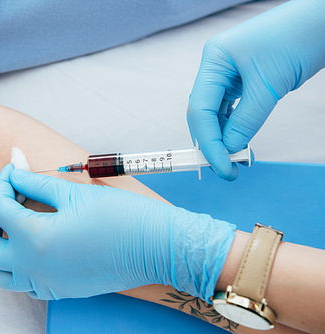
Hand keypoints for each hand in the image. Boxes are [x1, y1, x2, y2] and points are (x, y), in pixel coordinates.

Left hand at [0, 164, 234, 300]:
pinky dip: (23, 266)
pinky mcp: (61, 290)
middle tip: (7, 202)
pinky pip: (27, 284)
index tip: (13, 169)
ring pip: (2, 273)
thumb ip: (37, 182)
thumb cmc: (122, 216)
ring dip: (2, 248)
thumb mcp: (75, 193)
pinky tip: (40, 246)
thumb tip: (15, 171)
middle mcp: (34, 266)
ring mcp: (46, 282)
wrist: (156, 248)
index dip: (3, 182)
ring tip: (20, 227)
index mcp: (35, 237)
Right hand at [188, 0, 324, 179]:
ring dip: (223, 138)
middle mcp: (216, 67)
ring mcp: (227, 74)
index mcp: (214, 60)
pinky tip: (239, 144)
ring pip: (215, 114)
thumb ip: (246, 120)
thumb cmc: (296, 39)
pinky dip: (233, 128)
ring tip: (235, 161)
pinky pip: (230, 110)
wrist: (321, 21)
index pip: (201, 108)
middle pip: (203, 113)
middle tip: (225, 169)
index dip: (207, 141)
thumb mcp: (269, 85)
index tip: (219, 166)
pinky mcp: (241, 81)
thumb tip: (229, 150)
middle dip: (212, 142)